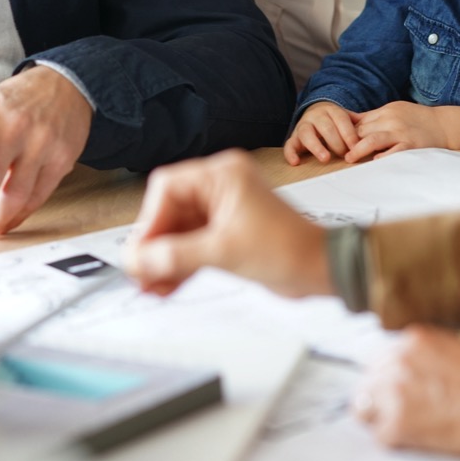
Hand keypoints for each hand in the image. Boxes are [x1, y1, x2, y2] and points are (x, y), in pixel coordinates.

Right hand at [125, 149, 331, 298]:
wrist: (320, 268)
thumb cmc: (288, 248)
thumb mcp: (225, 251)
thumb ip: (177, 256)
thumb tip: (139, 260)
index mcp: (223, 175)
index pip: (168, 188)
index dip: (150, 220)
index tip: (141, 250)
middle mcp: (221, 186)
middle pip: (170, 211)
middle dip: (155, 244)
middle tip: (139, 272)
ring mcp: (224, 210)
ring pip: (180, 231)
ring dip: (164, 259)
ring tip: (148, 285)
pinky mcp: (228, 232)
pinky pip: (193, 245)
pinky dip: (180, 264)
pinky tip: (165, 285)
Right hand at [284, 101, 360, 164]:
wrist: (316, 112)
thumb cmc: (335, 122)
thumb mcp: (346, 120)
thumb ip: (356, 127)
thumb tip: (371, 140)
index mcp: (331, 110)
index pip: (341, 120)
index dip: (349, 134)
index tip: (356, 147)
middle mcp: (316, 116)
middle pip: (325, 127)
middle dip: (336, 142)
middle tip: (344, 154)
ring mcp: (303, 125)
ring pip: (307, 134)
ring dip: (316, 146)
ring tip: (325, 158)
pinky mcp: (294, 137)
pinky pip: (289, 144)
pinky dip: (290, 153)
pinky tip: (296, 162)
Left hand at [346, 103, 459, 159]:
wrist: (444, 125)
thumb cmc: (417, 119)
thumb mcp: (394, 110)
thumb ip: (373, 117)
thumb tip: (347, 120)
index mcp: (386, 111)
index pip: (359, 122)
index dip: (346, 133)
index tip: (335, 142)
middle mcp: (392, 120)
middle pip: (363, 131)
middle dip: (349, 142)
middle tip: (336, 152)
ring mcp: (402, 133)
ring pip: (373, 140)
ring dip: (359, 149)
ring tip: (349, 158)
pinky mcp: (412, 146)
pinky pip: (394, 152)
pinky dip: (382, 157)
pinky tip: (374, 162)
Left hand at [352, 324, 459, 454]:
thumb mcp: (459, 349)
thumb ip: (428, 354)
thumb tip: (413, 367)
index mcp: (414, 338)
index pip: (381, 356)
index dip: (388, 375)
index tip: (397, 387)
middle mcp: (398, 360)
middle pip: (368, 380)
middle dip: (381, 395)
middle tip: (400, 410)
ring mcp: (394, 392)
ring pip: (364, 407)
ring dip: (379, 416)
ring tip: (401, 425)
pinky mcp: (397, 424)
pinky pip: (380, 435)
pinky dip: (395, 440)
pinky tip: (416, 438)